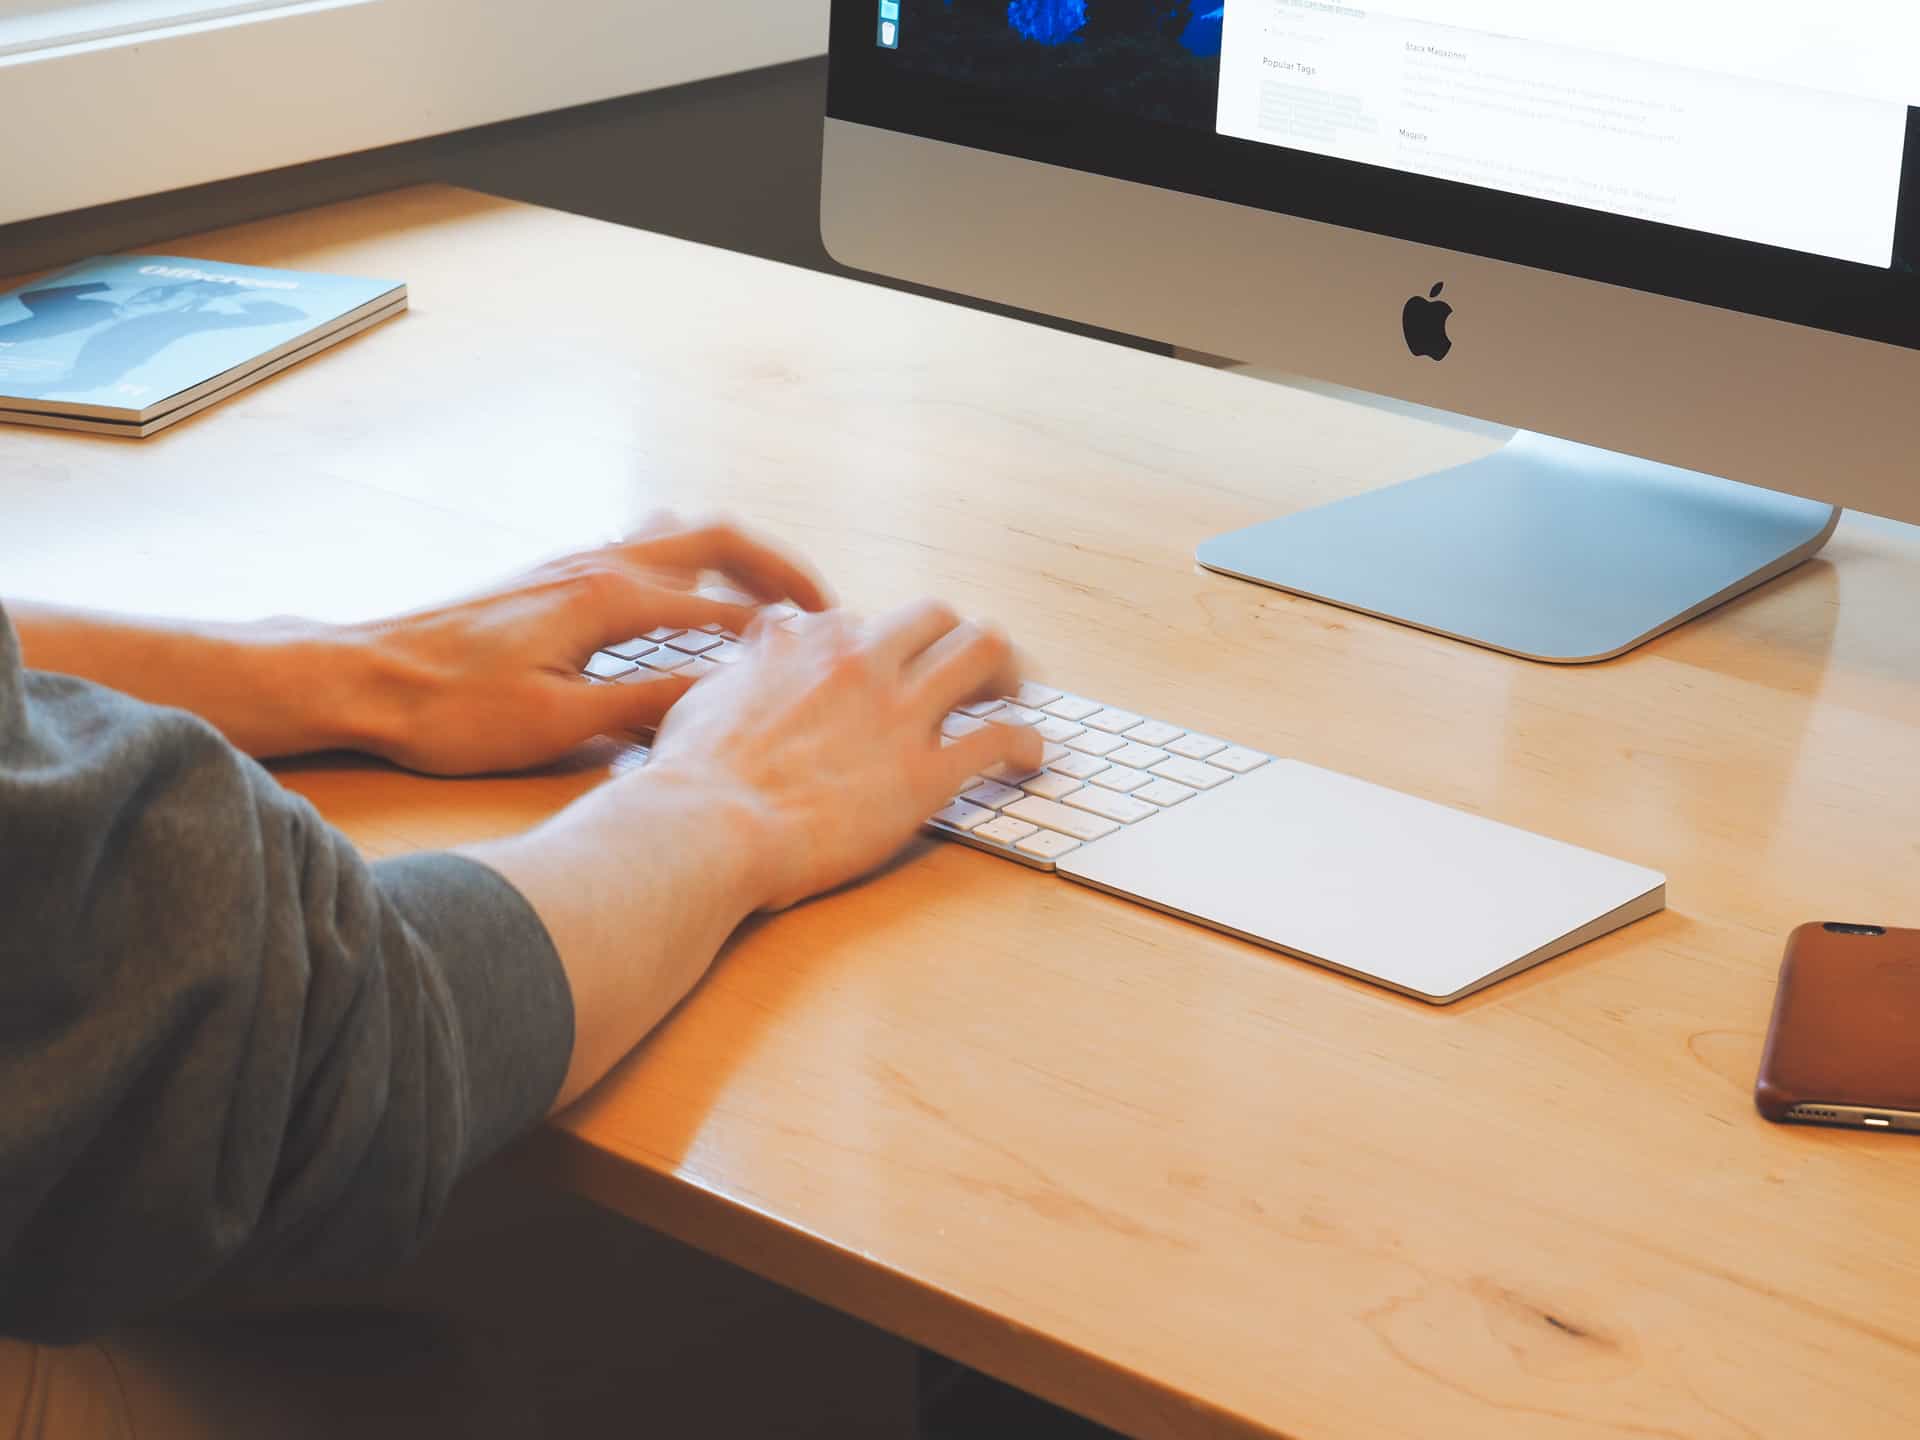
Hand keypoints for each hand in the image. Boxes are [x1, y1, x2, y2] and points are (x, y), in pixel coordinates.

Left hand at [351, 516, 829, 774]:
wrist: (363, 676)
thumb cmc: (451, 710)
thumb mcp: (558, 724)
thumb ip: (646, 707)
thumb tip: (720, 701)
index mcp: (609, 598)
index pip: (724, 606)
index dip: (783, 631)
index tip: (833, 650)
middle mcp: (598, 563)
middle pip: (714, 538)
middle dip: (777, 565)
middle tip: (825, 602)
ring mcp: (573, 561)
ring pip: (676, 532)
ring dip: (732, 554)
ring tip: (769, 594)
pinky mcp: (552, 574)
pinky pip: (643, 545)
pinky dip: (688, 560)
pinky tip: (688, 596)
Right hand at [645, 599, 1045, 910]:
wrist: (706, 826)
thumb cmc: (693, 774)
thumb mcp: (708, 694)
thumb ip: (749, 664)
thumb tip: (764, 639)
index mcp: (809, 644)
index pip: (862, 623)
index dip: (877, 649)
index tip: (881, 673)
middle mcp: (862, 663)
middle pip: (936, 617)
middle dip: (956, 637)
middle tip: (967, 671)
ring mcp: (899, 715)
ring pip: (983, 652)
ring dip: (1006, 670)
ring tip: (1012, 693)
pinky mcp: (925, 774)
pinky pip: (999, 739)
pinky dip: (1025, 743)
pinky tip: (1029, 757)